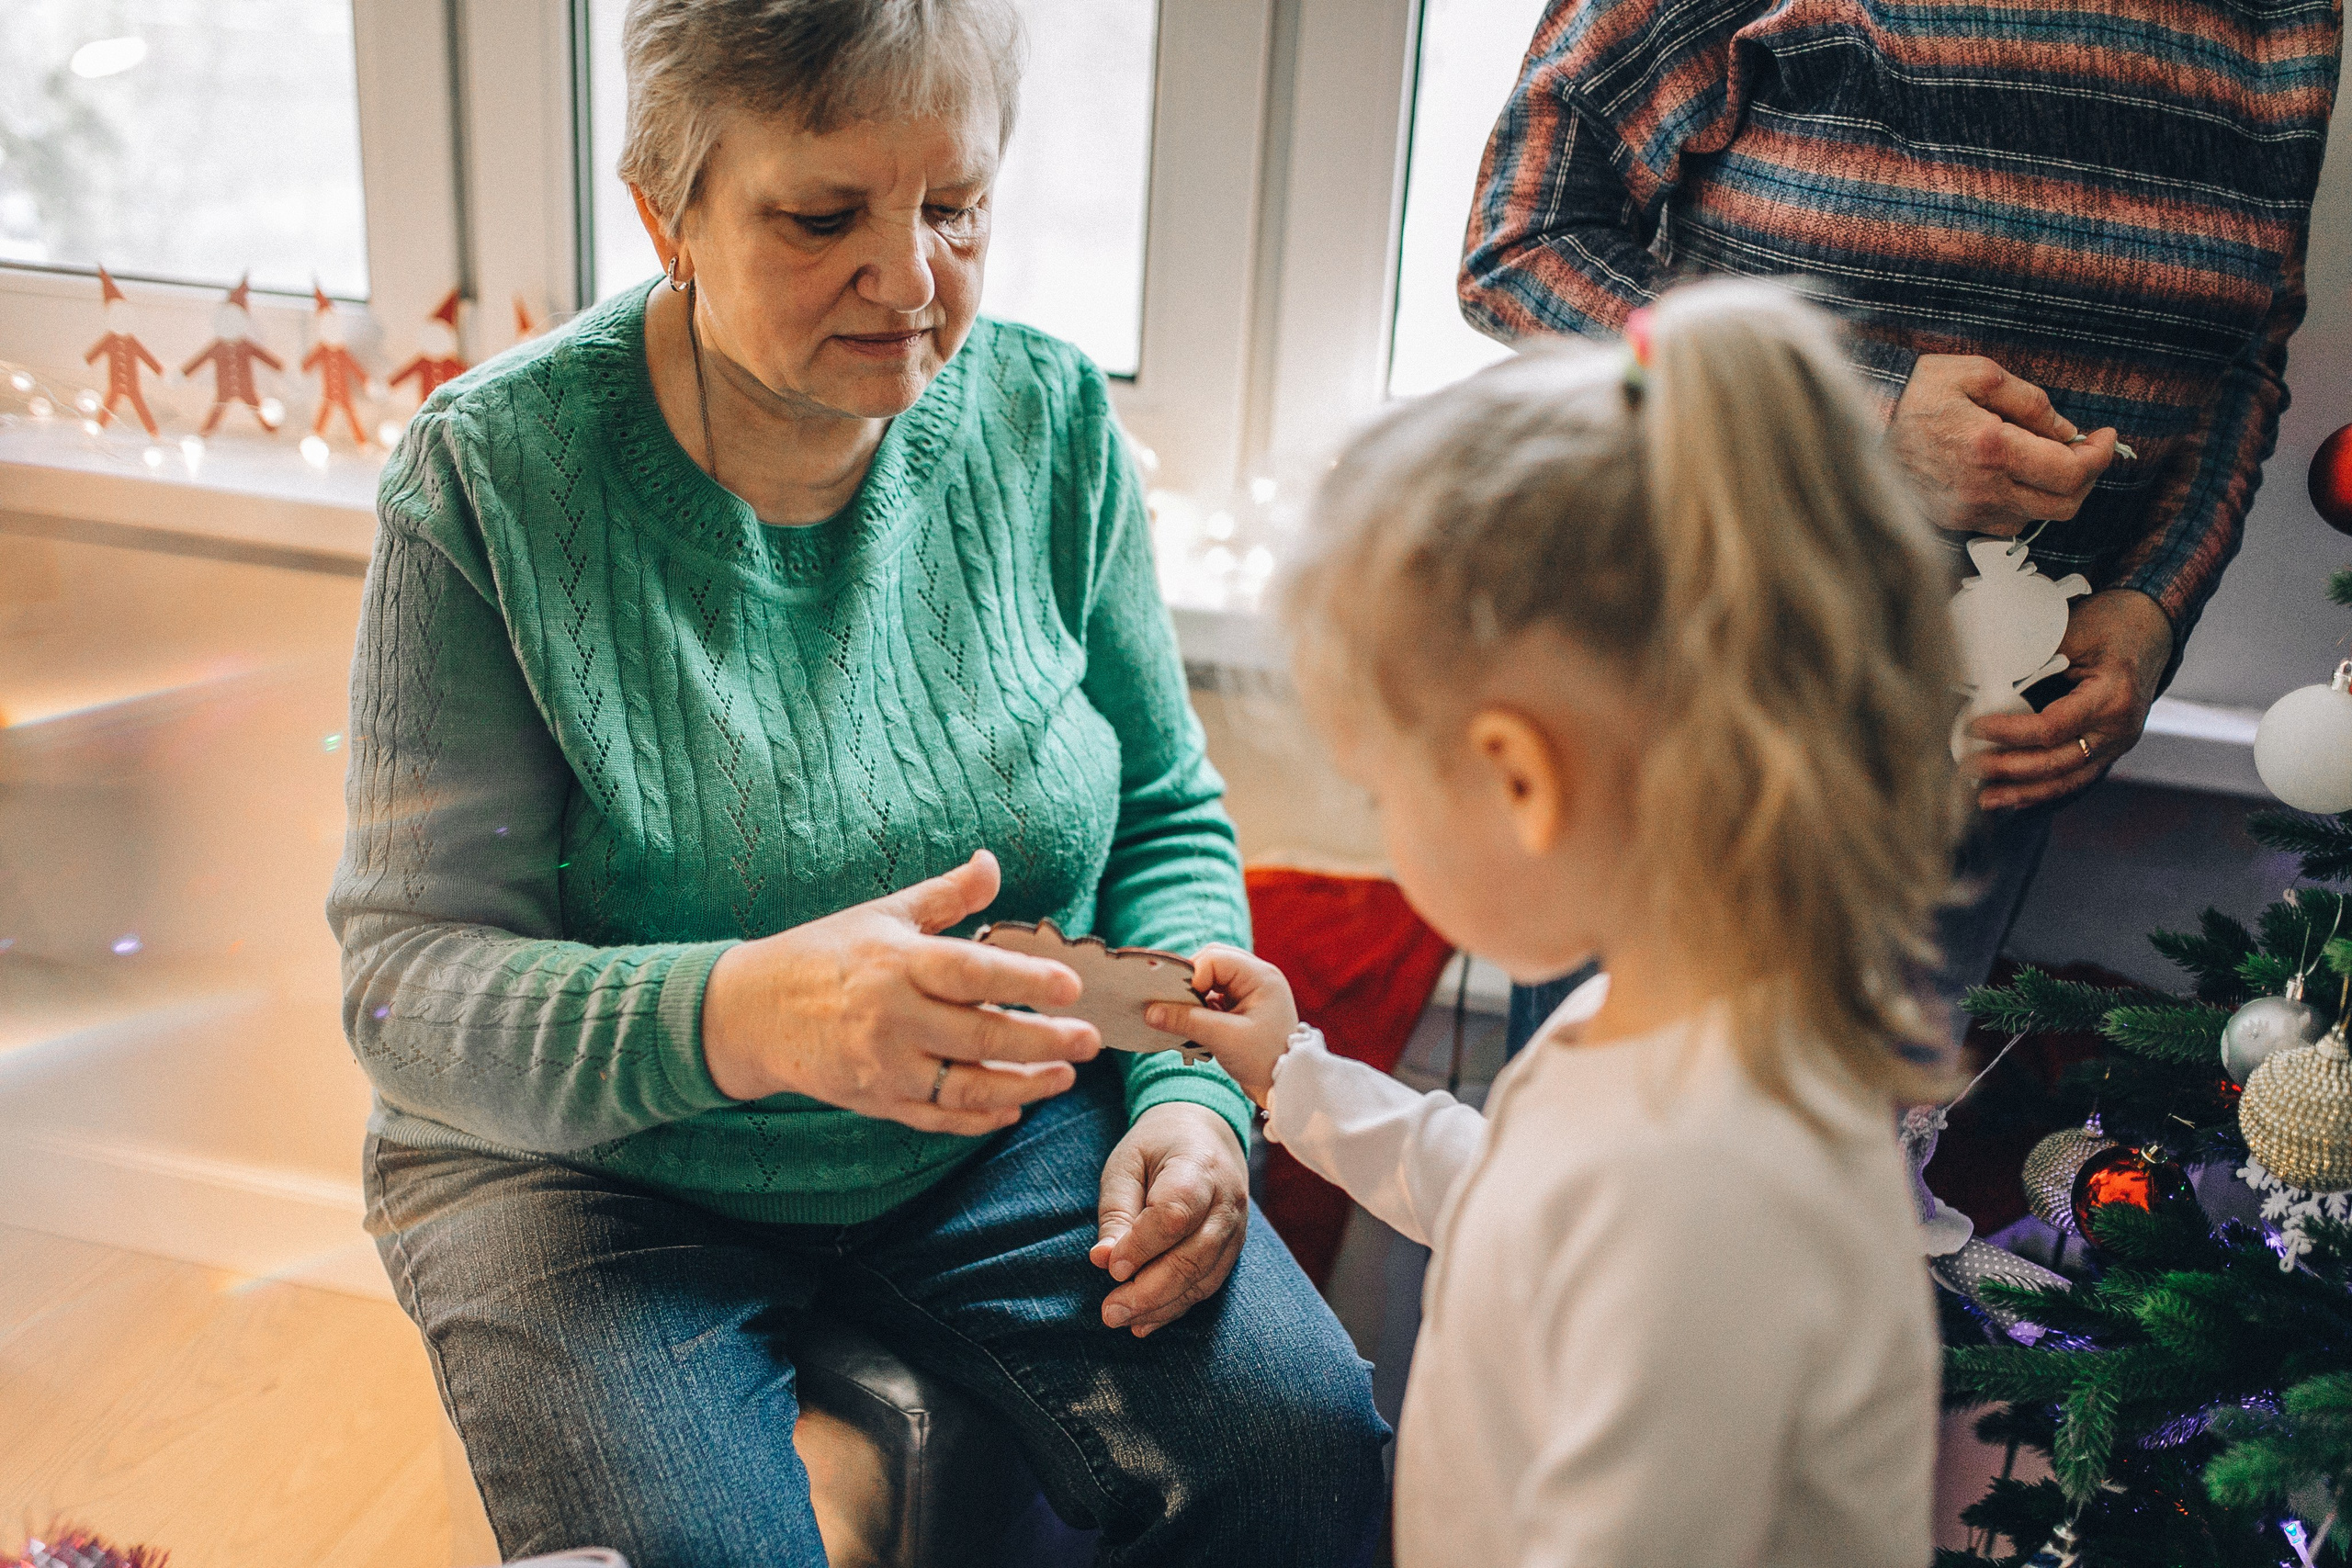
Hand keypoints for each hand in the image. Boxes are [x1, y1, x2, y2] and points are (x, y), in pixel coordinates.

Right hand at [698, 850, 1101, 1134]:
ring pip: (967, 1087)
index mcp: (896, 962)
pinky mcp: (875, 1101)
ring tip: (1065, 1076)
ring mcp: (883, 1066)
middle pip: (981, 1037)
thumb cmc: (825, 954)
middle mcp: (891, 1017)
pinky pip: (939, 1118)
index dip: (1025, 981)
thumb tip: (992, 862)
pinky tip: (1014, 1107)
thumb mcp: (883, 913)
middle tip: (1091, 1041)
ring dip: (1024, 1087)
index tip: (1071, 986)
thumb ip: (946, 895)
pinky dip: (980, 1118)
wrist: (750, 1012)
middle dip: (1044, 1042)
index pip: (971, 973)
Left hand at [1090, 1102, 1248, 1336]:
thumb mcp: (1126, 1163)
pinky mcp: (1233, 1248)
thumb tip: (1103, 1260)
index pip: (1174, 1214)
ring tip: (1121, 1320)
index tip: (1111, 1267)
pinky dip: (1176, 1307)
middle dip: (1149, 1291)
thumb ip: (1116, 1211)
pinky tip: (1146, 1321)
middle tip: (1109, 1312)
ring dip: (1161, 1305)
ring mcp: (1236, 1228)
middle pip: (1193, 1256)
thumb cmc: (1157, 1145)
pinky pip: (1208, 1285)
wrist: (1207, 1133)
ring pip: (1203, 1278)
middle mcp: (1227, 1200)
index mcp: (1198, 1166)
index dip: (1142, 1246)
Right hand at [1145, 943, 1299, 1108]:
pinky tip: (1193, 1023)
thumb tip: (1150, 1011)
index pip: (1215, 959)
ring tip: (1185, 1016)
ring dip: (1194, 994)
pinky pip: (1214, 993)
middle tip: (1175, 1005)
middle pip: (1211, 961)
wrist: (1286, 1086)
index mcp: (1261, 976)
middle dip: (1190, 982)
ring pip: (1210, 977)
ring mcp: (1251, 989)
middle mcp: (1257, 976)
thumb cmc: (1264, 1061)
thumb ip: (1187, 1021)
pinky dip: (1199, 1005)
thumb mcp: (1224, 1039)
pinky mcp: (1243, 1004)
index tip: (1175, 1002)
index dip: (1191, 977)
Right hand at [1887, 355, 2117, 534]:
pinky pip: (2009, 523)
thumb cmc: (1916, 395)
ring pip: (2039, 518)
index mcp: (1992, 447)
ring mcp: (1968, 510)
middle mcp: (1983, 488)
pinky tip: (2014, 477)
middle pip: (2065, 505)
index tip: (2105, 437)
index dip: (2100, 456)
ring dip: (2057, 492)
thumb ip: (2029, 400)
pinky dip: (2025, 503)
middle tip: (2086, 450)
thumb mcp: (1976, 373)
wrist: (1860, 426)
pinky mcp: (1955, 520)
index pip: (2071, 471)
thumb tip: (2065, 429)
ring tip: (2048, 460)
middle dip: (2087, 478)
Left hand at [1969, 589, 2173, 810]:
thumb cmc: (2110, 624)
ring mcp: (2117, 744)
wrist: (2150, 627)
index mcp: (2111, 696)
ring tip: (1986, 800)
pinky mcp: (2109, 749)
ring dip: (2023, 793)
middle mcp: (2119, 728)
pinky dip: (2044, 790)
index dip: (2009, 732)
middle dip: (2008, 769)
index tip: (1974, 727)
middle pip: (2057, 762)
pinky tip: (2015, 798)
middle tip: (1968, 767)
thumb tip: (1978, 683)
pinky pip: (2076, 777)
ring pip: (2068, 780)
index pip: (2051, 727)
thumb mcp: (2071, 632)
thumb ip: (2032, 661)